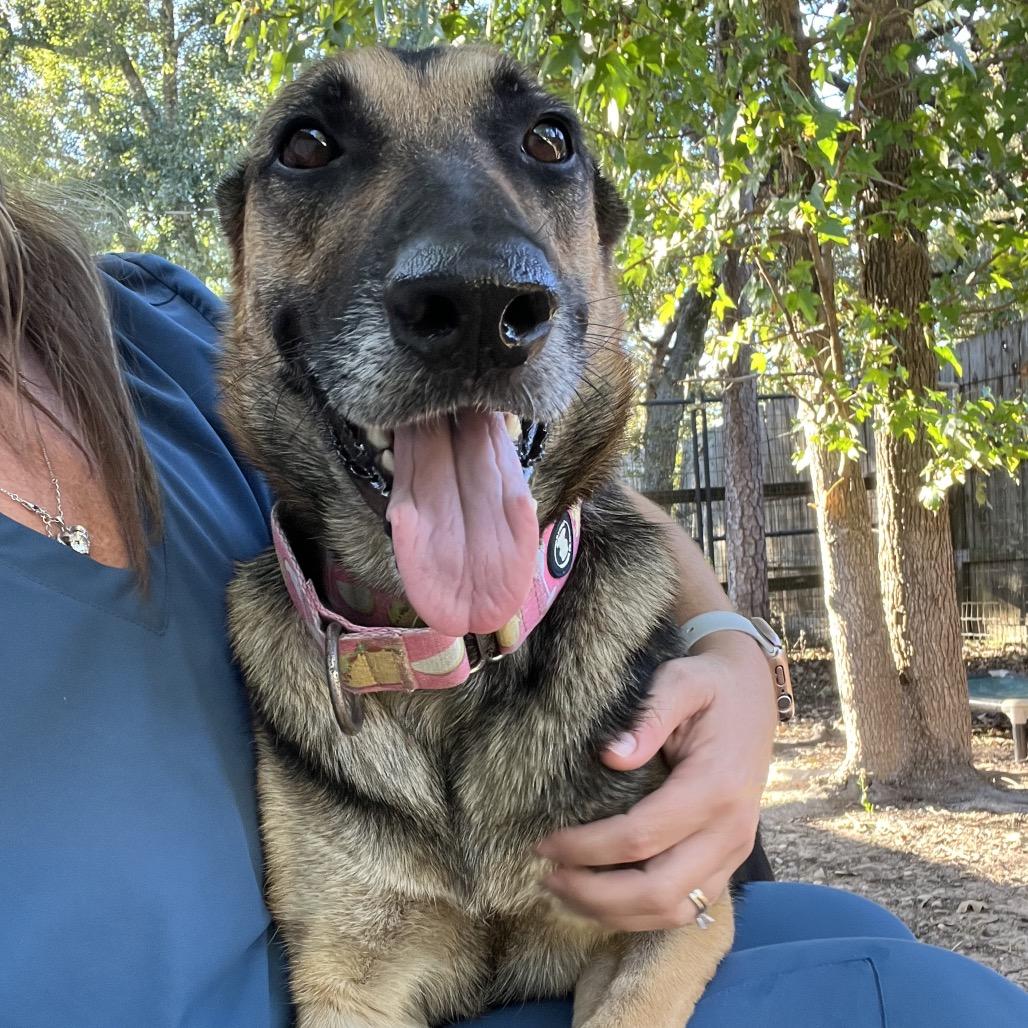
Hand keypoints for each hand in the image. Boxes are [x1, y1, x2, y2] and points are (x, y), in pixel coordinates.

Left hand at [536, 633, 775, 930]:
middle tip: (547, 877)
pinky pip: (687, 905)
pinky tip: (603, 898)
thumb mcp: (681, 680)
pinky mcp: (728, 860)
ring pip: (674, 910)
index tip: (544, 841)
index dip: (587, 847)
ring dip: (615, 912)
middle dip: (595, 893)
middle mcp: (731, 830)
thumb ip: (650, 714)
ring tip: (565, 892)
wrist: (753, 694)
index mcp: (716, 786)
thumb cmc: (710, 685)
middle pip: (658, 890)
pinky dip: (641, 913)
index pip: (641, 837)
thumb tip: (611, 754)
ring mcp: (734, 851)